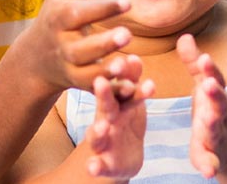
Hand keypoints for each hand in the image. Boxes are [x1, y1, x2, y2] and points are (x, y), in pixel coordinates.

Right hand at [16, 0, 132, 92]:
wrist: (36, 57)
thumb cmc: (58, 14)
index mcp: (60, 18)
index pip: (78, 13)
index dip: (101, 9)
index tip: (127, 2)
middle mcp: (62, 44)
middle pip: (81, 47)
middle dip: (103, 43)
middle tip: (127, 35)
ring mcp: (69, 66)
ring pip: (87, 72)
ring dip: (107, 69)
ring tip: (128, 63)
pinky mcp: (78, 83)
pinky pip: (95, 89)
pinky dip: (112, 90)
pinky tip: (132, 86)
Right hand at [85, 58, 154, 178]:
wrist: (120, 158)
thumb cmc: (123, 124)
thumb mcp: (130, 103)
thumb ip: (132, 82)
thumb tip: (134, 58)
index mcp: (113, 105)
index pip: (118, 86)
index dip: (123, 73)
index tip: (127, 59)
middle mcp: (105, 121)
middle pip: (105, 107)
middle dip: (105, 95)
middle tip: (102, 82)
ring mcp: (103, 143)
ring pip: (97, 137)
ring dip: (97, 131)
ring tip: (101, 127)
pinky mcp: (105, 164)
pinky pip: (99, 166)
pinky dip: (95, 166)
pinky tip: (92, 167)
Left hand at [177, 34, 226, 177]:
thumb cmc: (214, 110)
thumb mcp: (204, 87)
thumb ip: (194, 65)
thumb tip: (185, 36)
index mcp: (215, 95)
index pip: (215, 79)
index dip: (210, 69)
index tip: (204, 58)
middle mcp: (220, 114)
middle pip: (220, 103)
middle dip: (215, 95)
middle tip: (208, 85)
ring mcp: (219, 135)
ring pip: (216, 130)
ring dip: (212, 126)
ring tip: (206, 121)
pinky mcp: (213, 156)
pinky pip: (210, 162)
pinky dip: (209, 165)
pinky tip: (208, 172)